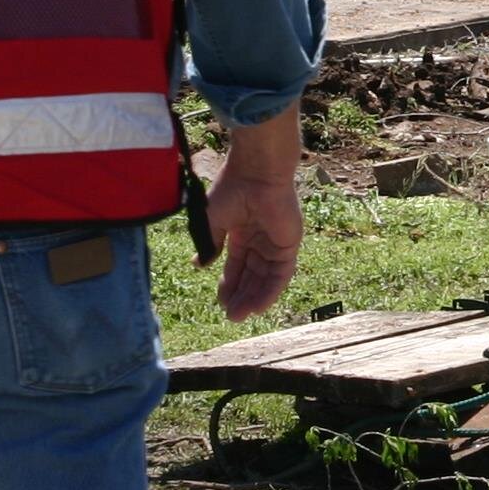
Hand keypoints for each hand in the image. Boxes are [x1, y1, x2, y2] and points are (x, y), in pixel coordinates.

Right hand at [203, 168, 303, 322]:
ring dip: (254, 298)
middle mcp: (260, 238)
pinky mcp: (289, 244)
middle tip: (231, 316)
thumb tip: (199, 265)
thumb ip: (210, 244)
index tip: (221, 301)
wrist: (256, 173)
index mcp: (242, 230)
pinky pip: (281, 274)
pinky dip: (271, 291)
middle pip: (252, 274)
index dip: (229, 283)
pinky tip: (258, 307)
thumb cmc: (232, 188)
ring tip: (239, 315)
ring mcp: (276, 242)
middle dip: (241, 295)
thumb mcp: (213, 220)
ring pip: (265, 278)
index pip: (237, 264)